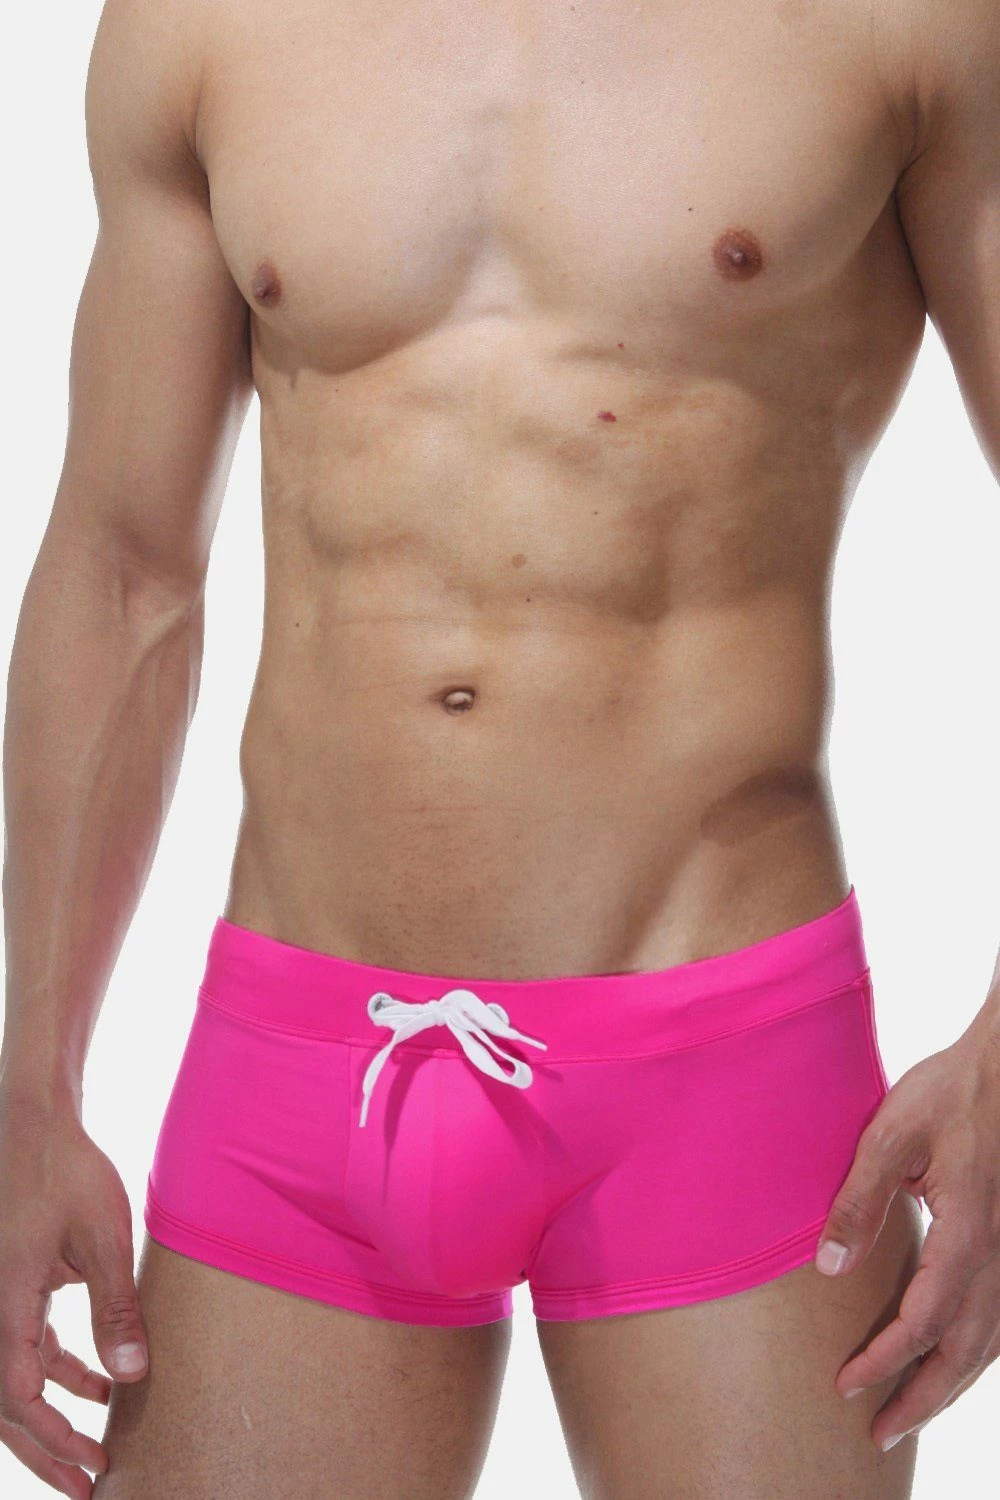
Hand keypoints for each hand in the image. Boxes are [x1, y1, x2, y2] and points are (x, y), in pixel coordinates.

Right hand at [0, 1100, 148, 1497]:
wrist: (34, 1124)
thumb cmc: (66, 1172)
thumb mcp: (103, 1237)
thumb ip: (116, 1307)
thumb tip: (132, 1374)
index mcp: (5, 1303)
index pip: (18, 1397)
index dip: (50, 1440)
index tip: (88, 1467)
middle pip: (6, 1406)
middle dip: (46, 1450)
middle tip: (86, 1488)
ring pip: (15, 1381)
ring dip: (52, 1418)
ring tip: (93, 1452)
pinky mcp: (13, 1287)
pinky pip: (26, 1349)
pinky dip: (57, 1375)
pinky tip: (100, 1387)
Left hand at [814, 1016, 999, 1451]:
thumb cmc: (949, 1092)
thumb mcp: (890, 1135)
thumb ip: (858, 1202)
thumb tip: (829, 1269)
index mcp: (969, 1234)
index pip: (923, 1322)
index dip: (883, 1360)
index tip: (845, 1385)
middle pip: (965, 1352)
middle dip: (921, 1398)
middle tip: (880, 1435)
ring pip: (991, 1342)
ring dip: (951, 1383)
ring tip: (912, 1412)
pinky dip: (978, 1352)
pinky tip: (955, 1359)